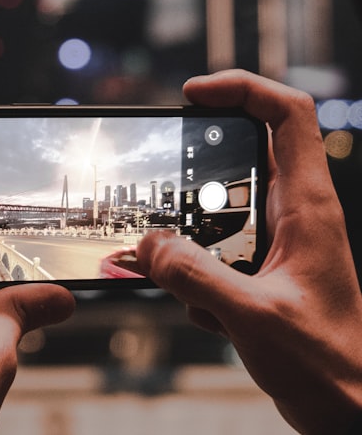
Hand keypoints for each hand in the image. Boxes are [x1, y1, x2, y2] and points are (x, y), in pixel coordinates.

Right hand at [136, 70, 361, 434]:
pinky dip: (195, 272)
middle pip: (244, 151)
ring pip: (221, 206)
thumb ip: (195, 276)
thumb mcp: (253, 318)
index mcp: (308, 207)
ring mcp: (280, 240)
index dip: (241, 87)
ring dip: (190, 236)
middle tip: (159, 179)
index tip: (191, 94)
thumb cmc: (330, 367)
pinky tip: (204, 312)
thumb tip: (149, 243)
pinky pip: (215, 248)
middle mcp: (296, 214)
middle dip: (196, 167)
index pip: (288, 113)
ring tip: (179, 271)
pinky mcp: (263, 268)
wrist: (351, 412)